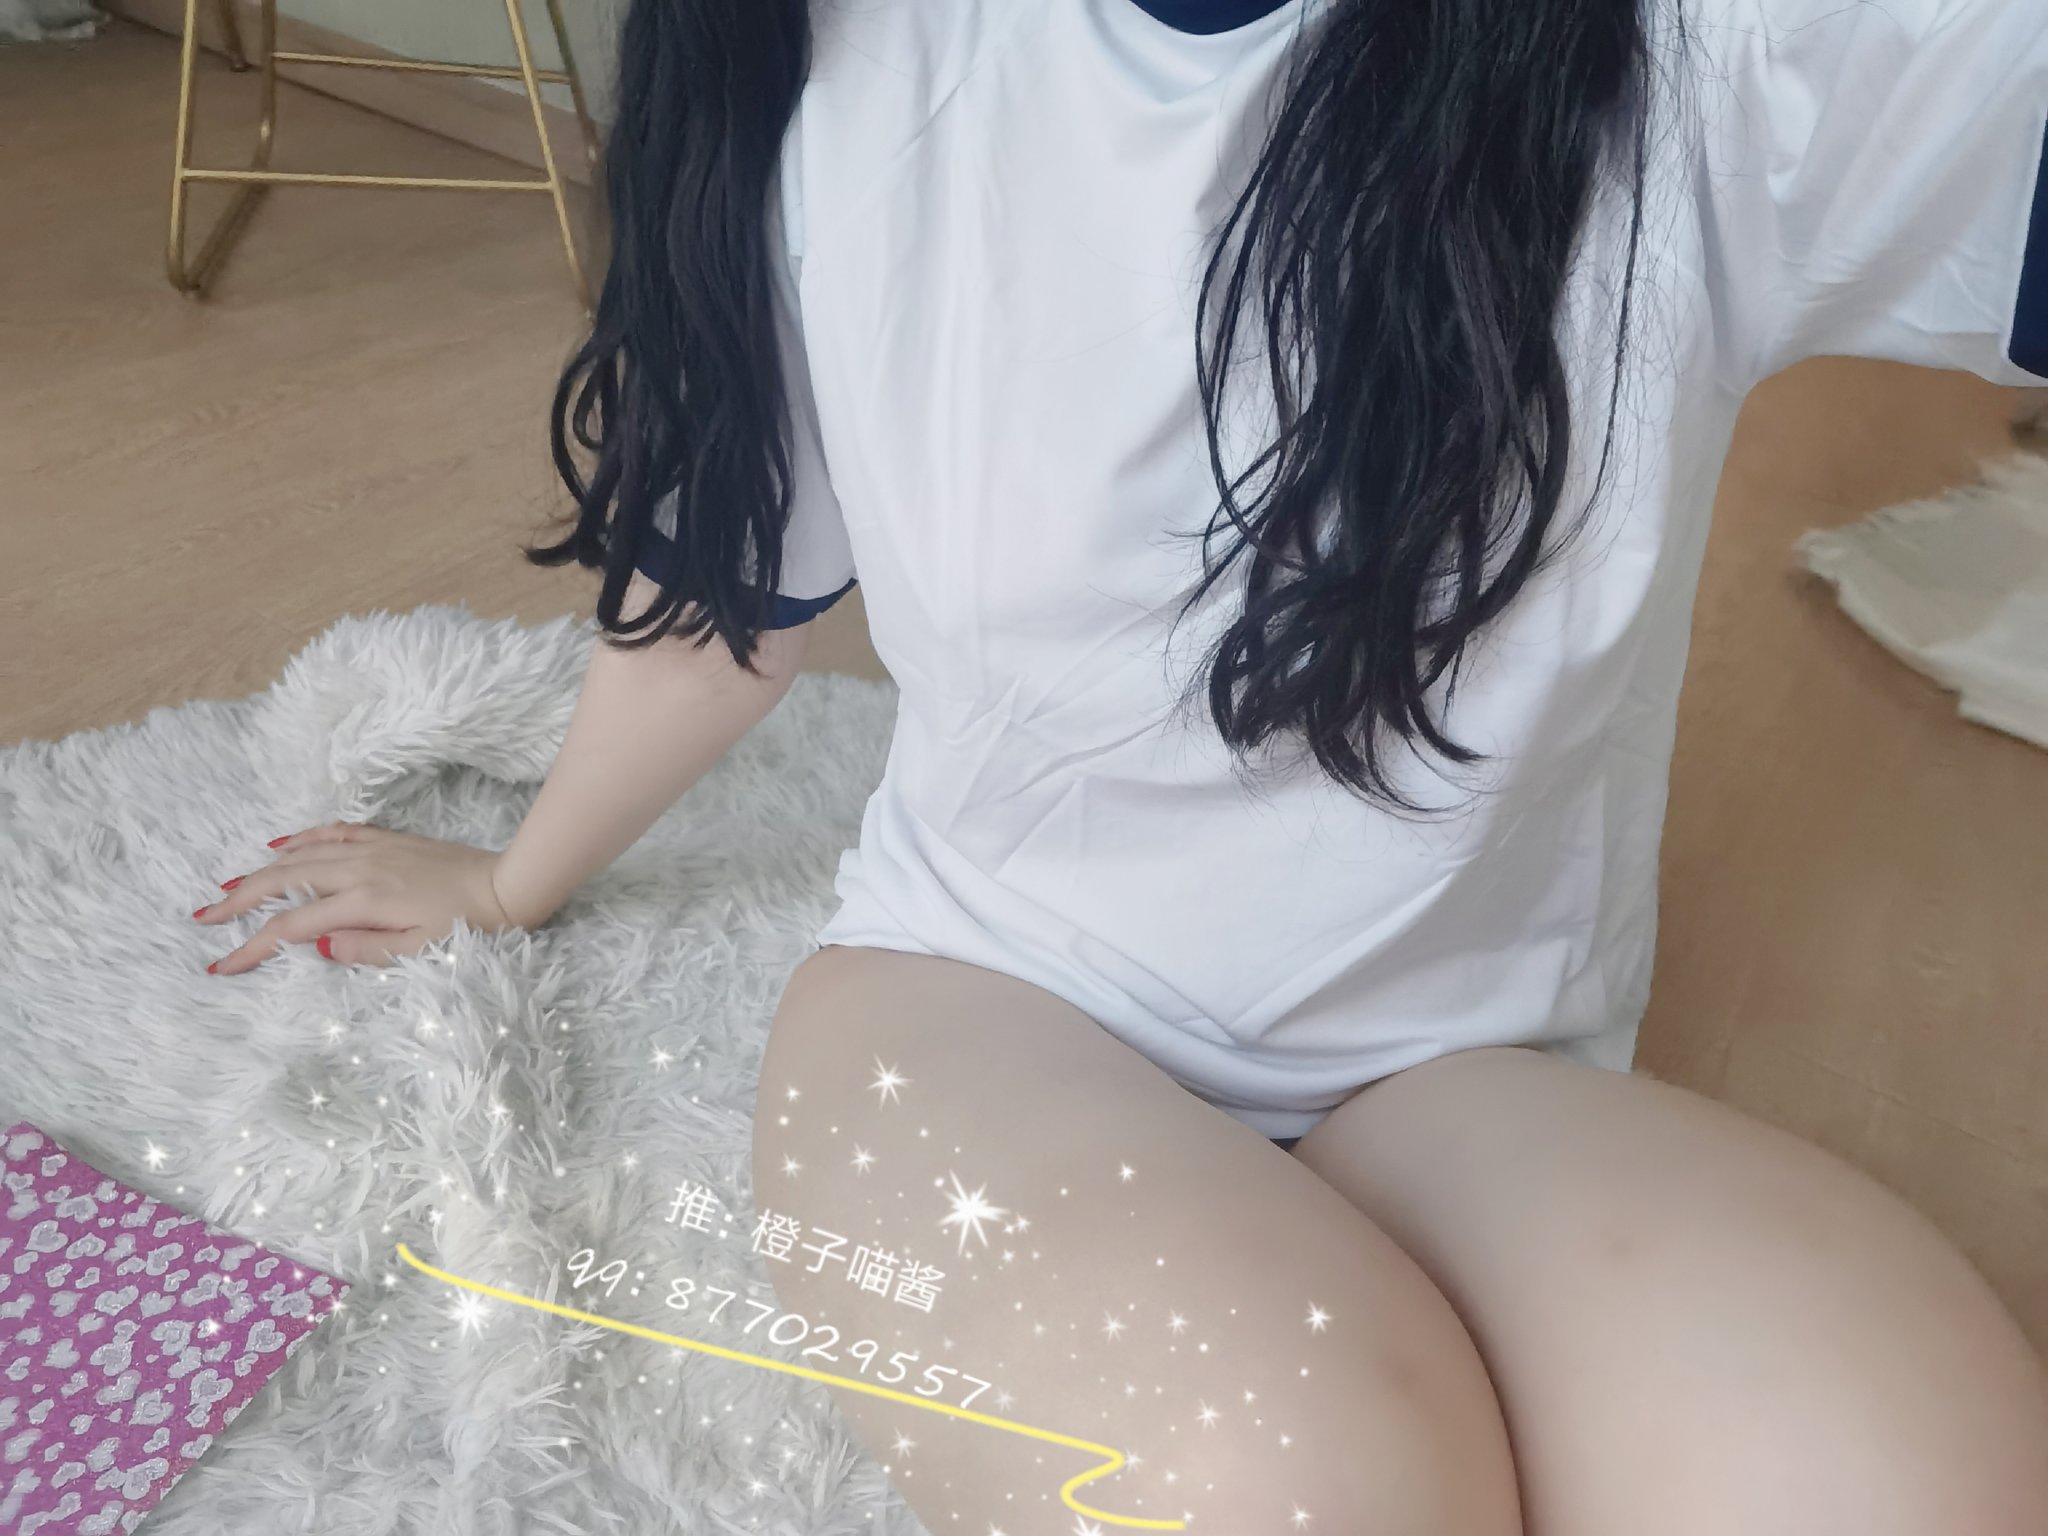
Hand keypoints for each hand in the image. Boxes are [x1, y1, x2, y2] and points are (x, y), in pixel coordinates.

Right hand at [193, 822, 541, 974]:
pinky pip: (333, 831)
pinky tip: (281, 845)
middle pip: (283, 881)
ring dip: (261, 870)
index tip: (220, 965)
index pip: (291, 925)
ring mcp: (371, 848)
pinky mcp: (386, 839)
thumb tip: (313, 944)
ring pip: (302, 854)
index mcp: (362, 901)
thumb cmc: (468, 926)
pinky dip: (303, 837)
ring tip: (228, 887)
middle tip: (204, 917)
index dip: (252, 946)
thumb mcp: (418, 951)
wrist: (506, 885)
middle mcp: (358, 868)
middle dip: (239, 901)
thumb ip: (363, 950)